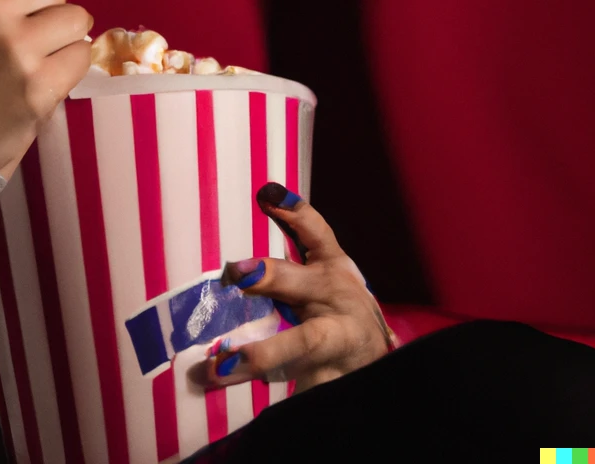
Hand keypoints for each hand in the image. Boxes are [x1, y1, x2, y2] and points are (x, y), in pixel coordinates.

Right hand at [0, 0, 92, 179]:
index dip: (32, 0)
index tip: (15, 24)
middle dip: (52, 16)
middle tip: (32, 45)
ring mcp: (16, 47)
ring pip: (76, 22)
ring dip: (65, 43)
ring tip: (40, 64)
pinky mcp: (38, 86)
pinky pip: (80, 59)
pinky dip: (68, 71)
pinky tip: (43, 84)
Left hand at [204, 183, 396, 392]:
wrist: (376, 358)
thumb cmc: (336, 304)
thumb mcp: (321, 268)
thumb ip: (296, 235)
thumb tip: (266, 193)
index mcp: (331, 269)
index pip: (316, 233)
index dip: (295, 212)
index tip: (268, 194)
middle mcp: (335, 300)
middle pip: (300, 283)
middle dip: (269, 277)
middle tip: (236, 273)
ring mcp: (336, 344)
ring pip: (302, 346)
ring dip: (261, 357)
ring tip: (218, 366)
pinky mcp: (330, 379)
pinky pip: (303, 389)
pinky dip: (278, 400)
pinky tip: (237, 401)